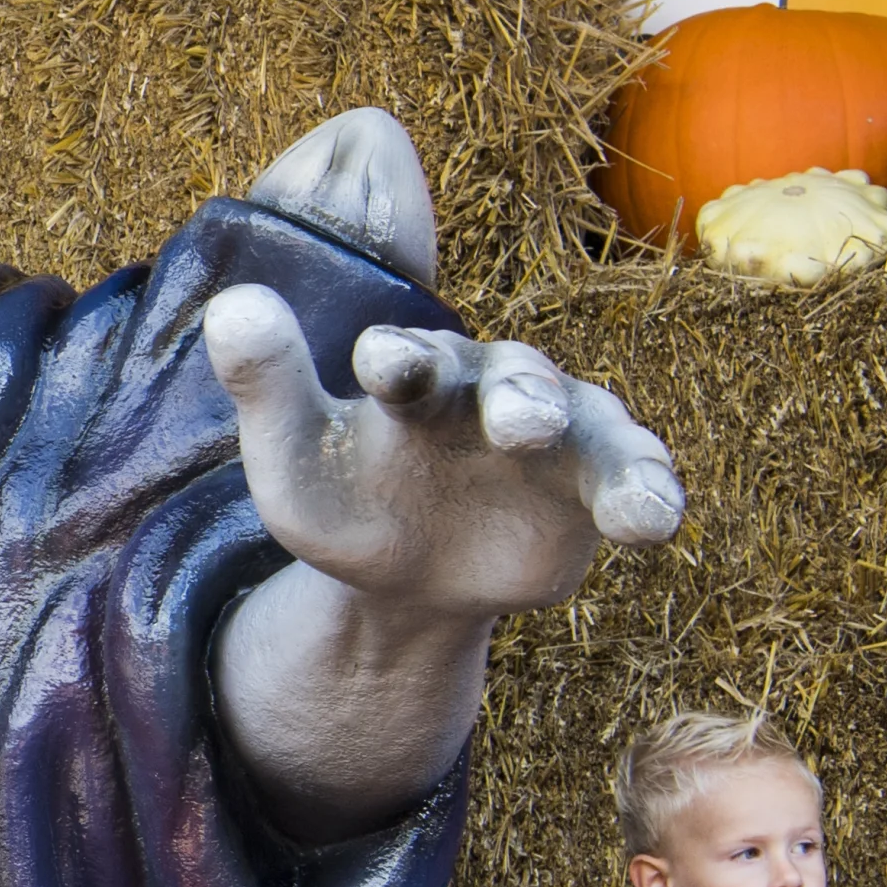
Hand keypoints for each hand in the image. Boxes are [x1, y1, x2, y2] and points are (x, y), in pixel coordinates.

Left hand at [203, 290, 684, 618]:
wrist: (403, 582)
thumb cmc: (346, 502)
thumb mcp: (293, 457)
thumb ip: (267, 384)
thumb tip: (230, 304)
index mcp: (413, 374)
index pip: (407, 355)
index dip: (398, 358)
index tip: (383, 366)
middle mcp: (490, 389)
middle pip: (514, 379)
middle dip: (520, 397)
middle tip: (520, 422)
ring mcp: (555, 435)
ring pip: (591, 428)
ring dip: (614, 456)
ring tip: (633, 503)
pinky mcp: (595, 486)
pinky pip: (633, 482)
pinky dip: (649, 497)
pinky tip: (656, 525)